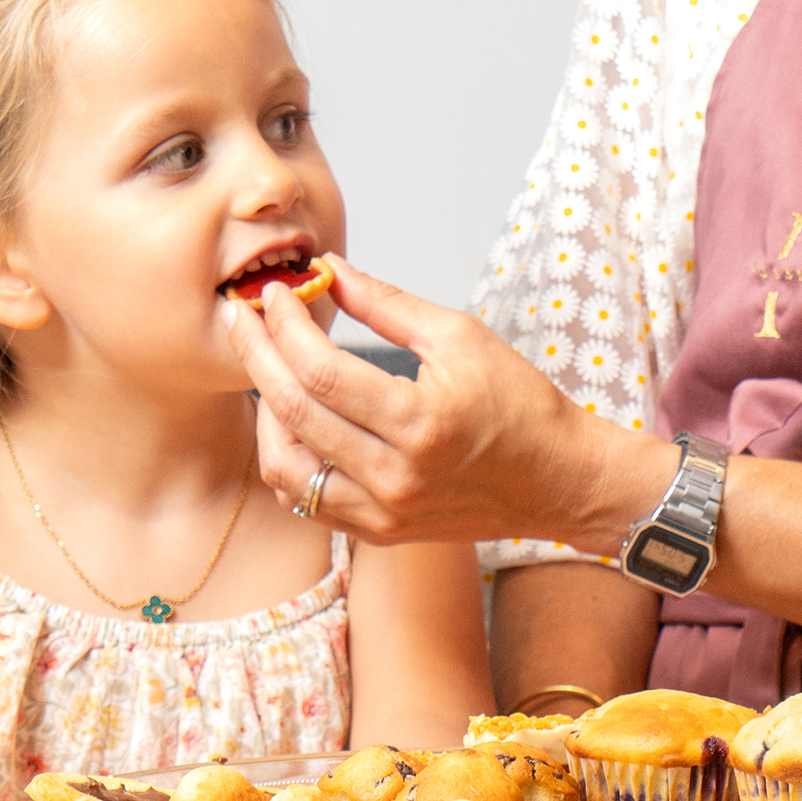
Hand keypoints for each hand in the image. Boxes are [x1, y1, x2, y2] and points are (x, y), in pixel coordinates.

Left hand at [224, 259, 652, 553]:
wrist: (558, 479)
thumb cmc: (519, 403)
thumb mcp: (460, 336)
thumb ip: (387, 304)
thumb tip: (330, 269)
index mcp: (421, 422)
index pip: (322, 372)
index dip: (285, 327)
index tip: (273, 294)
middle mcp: (396, 477)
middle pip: (293, 414)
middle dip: (256, 356)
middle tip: (243, 318)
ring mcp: (384, 512)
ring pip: (285, 467)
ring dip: (264, 412)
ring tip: (269, 371)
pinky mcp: (379, 532)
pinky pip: (306, 499)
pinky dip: (287, 456)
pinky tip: (292, 420)